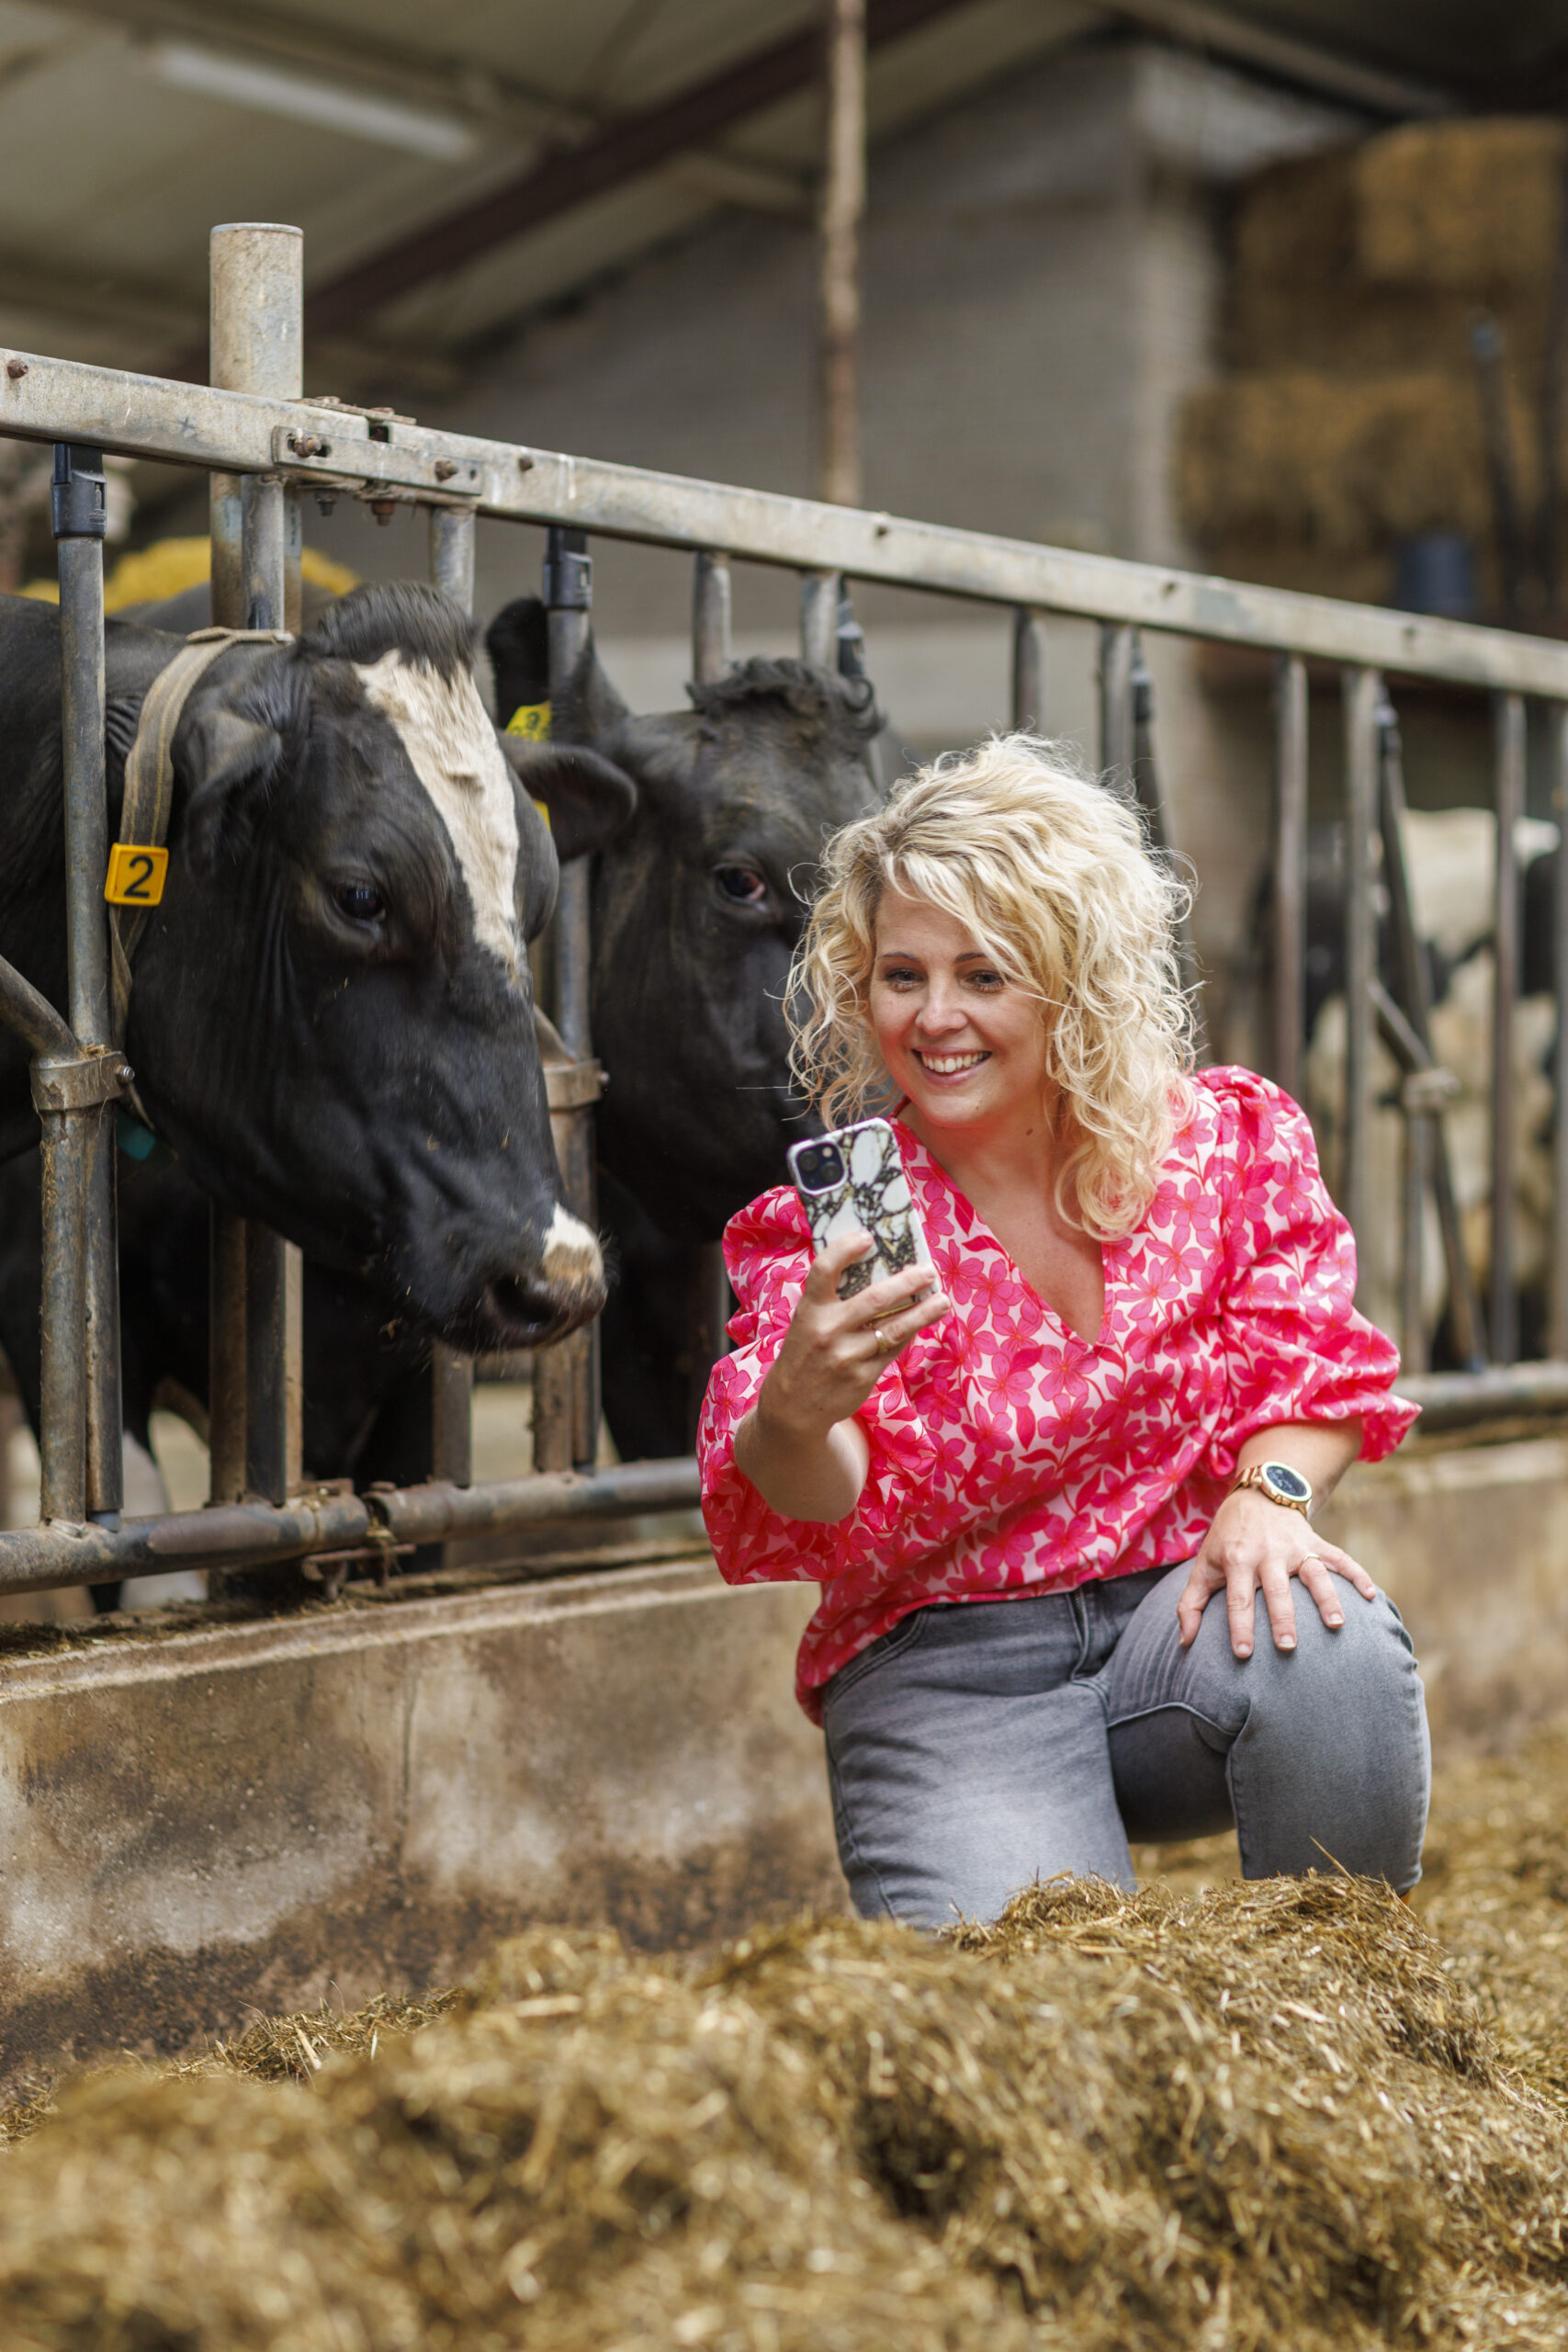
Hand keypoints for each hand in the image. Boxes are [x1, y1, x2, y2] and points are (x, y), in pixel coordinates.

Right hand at [755, 1230, 949, 1447]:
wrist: (791, 1407)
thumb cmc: (804, 1353)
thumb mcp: (806, 1322)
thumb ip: (831, 1300)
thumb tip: (877, 1271)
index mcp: (809, 1310)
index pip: (825, 1270)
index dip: (846, 1249)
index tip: (868, 1236)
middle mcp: (828, 1331)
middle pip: (875, 1298)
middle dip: (907, 1281)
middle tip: (928, 1270)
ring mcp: (847, 1356)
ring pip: (894, 1327)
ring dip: (923, 1311)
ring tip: (942, 1300)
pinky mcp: (863, 1376)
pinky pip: (894, 1349)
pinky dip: (910, 1333)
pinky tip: (922, 1322)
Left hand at [1176, 1487, 1376, 1658]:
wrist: (1256, 1495)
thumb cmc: (1226, 1539)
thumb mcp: (1203, 1565)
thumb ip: (1191, 1604)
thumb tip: (1184, 1643)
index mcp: (1237, 1560)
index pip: (1238, 1598)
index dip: (1240, 1626)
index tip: (1244, 1654)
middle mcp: (1267, 1552)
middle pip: (1276, 1589)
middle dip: (1283, 1617)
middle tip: (1288, 1647)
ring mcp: (1295, 1545)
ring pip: (1314, 1572)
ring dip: (1326, 1597)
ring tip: (1337, 1624)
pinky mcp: (1316, 1541)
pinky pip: (1341, 1558)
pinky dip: (1357, 1575)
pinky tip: (1371, 1596)